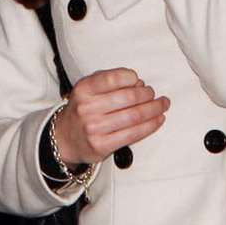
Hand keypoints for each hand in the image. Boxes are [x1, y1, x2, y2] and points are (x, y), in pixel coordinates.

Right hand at [52, 68, 168, 166]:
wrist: (63, 140)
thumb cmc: (82, 112)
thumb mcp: (87, 91)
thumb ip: (109, 82)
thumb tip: (139, 84)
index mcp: (83, 90)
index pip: (113, 78)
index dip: (131, 78)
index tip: (139, 81)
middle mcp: (87, 108)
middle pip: (129, 98)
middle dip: (147, 95)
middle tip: (154, 95)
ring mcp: (94, 129)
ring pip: (134, 116)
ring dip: (154, 109)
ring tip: (162, 105)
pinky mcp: (102, 145)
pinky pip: (133, 134)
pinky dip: (150, 125)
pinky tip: (158, 120)